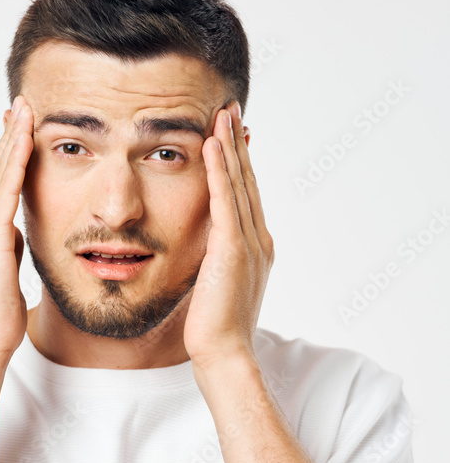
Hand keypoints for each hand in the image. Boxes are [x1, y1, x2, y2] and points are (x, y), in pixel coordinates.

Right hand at [0, 96, 33, 370]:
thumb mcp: (6, 278)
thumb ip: (9, 252)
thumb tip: (17, 236)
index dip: (6, 157)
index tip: (18, 131)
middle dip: (8, 137)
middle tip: (19, 105)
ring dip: (12, 140)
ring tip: (24, 110)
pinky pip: (5, 192)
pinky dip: (14, 164)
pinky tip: (25, 142)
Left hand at [183, 100, 274, 368]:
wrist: (225, 353)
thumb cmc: (215, 330)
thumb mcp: (215, 288)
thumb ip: (214, 264)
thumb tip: (204, 255)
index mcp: (255, 249)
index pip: (246, 197)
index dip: (239, 164)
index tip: (230, 136)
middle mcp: (258, 240)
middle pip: (247, 182)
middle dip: (238, 144)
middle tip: (230, 110)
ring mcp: (249, 243)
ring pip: (240, 184)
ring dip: (230, 146)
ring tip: (222, 114)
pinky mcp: (233, 249)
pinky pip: (226, 200)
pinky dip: (221, 170)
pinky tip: (213, 144)